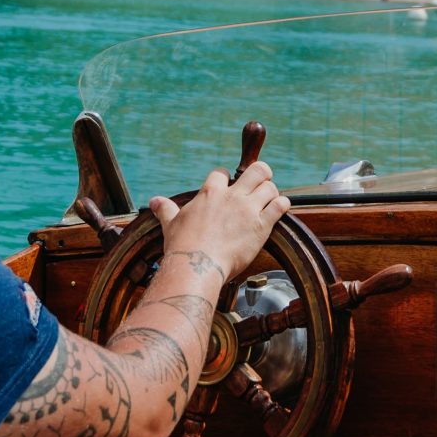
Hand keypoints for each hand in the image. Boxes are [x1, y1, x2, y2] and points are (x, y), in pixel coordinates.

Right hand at [151, 160, 288, 288]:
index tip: (228, 185)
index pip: (221, 173)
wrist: (197, 266)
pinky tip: (279, 208)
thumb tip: (154, 202)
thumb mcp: (171, 224)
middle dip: (261, 173)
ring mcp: (248, 209)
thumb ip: (166, 210)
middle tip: (261, 182)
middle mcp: (232, 196)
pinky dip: (282, 205)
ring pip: (270, 186)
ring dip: (271, 191)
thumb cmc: (183, 246)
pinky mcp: (262, 225)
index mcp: (210, 192)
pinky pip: (280, 206)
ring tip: (270, 199)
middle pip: (256, 170)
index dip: (226, 178)